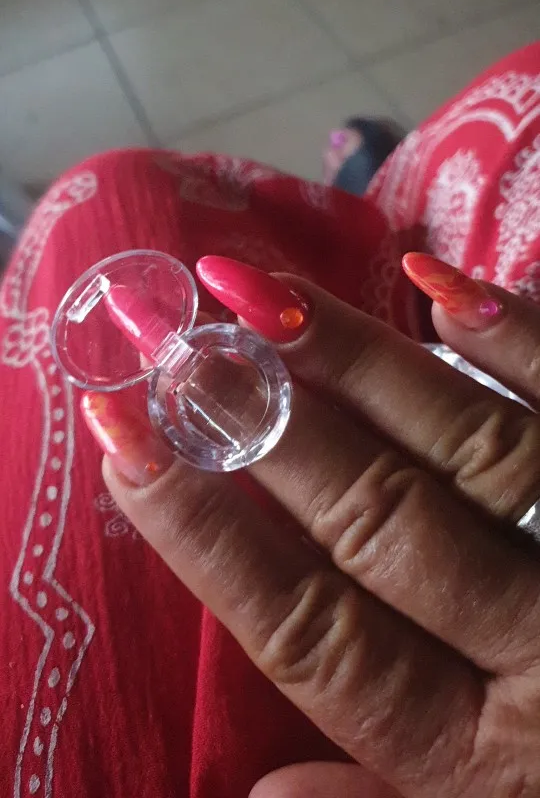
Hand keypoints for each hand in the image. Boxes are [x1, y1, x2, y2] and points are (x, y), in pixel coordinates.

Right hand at [82, 253, 539, 797]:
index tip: (124, 442)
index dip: (207, 536)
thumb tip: (253, 796)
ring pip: (466, 447)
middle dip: (265, 430)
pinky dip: (518, 343)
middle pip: (374, 519)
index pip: (308, 632)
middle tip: (179, 346)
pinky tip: (439, 287)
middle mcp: (539, 651)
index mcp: (474, 752)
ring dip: (358, 365)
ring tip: (260, 296)